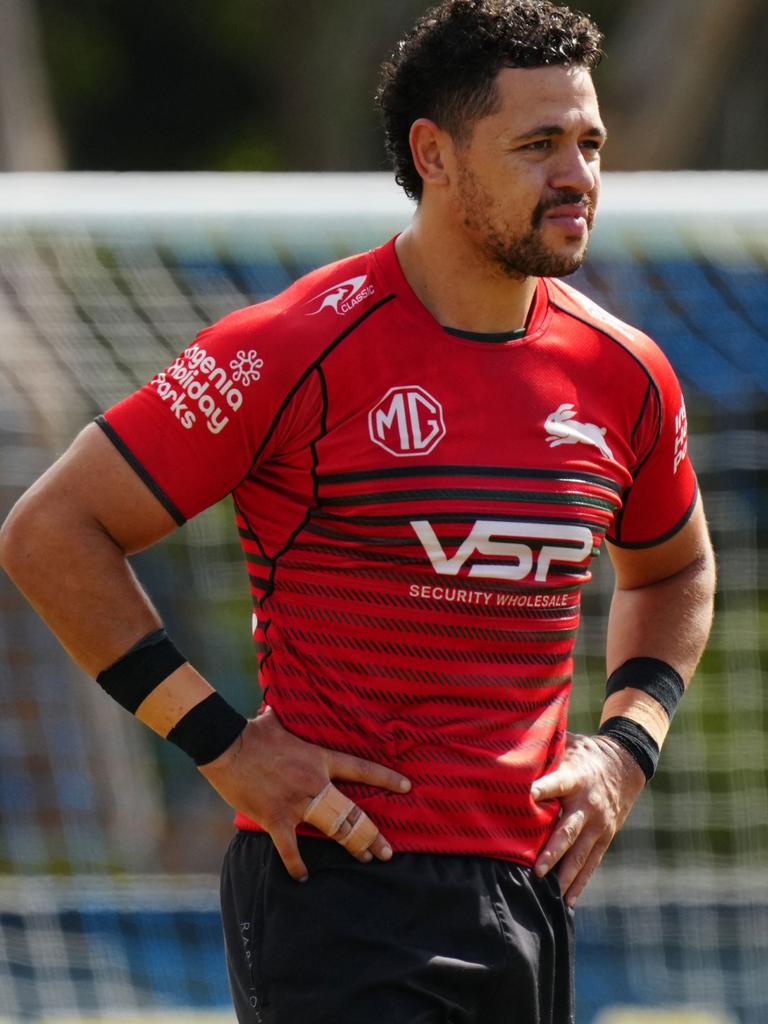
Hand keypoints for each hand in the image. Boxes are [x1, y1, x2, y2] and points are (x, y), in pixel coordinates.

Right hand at [199, 706, 410, 881]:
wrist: (226, 746)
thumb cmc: (252, 732)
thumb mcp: (276, 722)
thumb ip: (282, 719)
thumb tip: (273, 708)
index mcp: (320, 759)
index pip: (361, 770)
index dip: (386, 779)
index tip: (406, 787)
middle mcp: (315, 783)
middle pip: (353, 812)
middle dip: (372, 834)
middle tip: (387, 852)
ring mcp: (297, 803)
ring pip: (333, 830)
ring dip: (352, 847)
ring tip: (365, 859)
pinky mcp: (275, 818)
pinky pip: (290, 849)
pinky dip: (296, 865)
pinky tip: (303, 876)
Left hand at [531, 731, 645, 905]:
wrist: (627, 763)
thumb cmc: (585, 752)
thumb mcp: (568, 744)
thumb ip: (545, 750)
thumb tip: (511, 743)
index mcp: (576, 778)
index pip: (557, 784)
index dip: (543, 789)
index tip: (527, 796)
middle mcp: (588, 804)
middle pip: (569, 830)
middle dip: (553, 851)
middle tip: (537, 869)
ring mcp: (599, 824)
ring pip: (581, 854)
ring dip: (565, 874)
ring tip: (550, 894)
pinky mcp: (605, 837)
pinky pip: (592, 863)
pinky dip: (580, 882)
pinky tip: (568, 900)